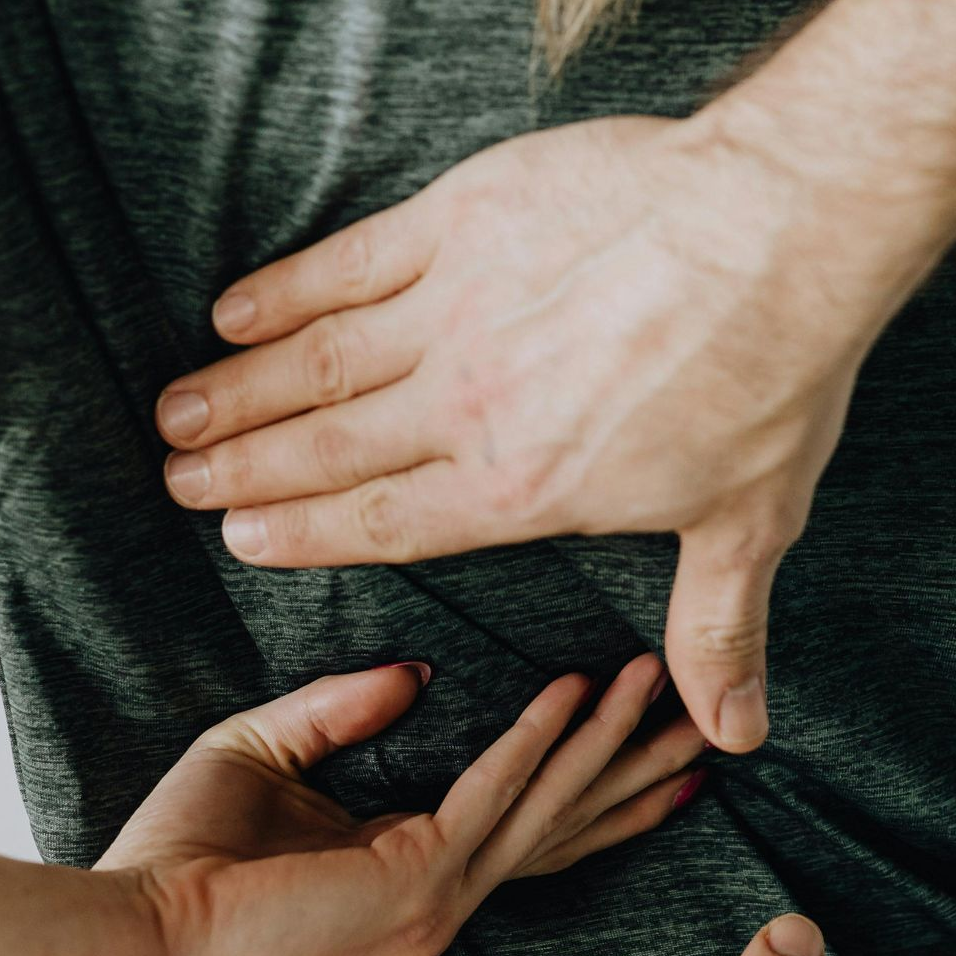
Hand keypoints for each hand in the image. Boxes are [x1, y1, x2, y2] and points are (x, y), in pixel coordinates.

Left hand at [99, 654, 703, 955]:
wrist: (133, 927)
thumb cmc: (181, 853)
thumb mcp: (267, 752)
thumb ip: (342, 711)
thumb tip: (418, 673)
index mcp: (415, 878)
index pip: (529, 827)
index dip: (596, 786)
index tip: (655, 746)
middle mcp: (444, 898)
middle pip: (566, 823)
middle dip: (637, 769)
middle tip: (708, 721)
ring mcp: (438, 899)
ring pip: (548, 805)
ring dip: (608, 740)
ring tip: (661, 683)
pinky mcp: (416, 882)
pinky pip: (494, 793)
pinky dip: (537, 739)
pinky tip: (576, 692)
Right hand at [156, 117, 893, 754]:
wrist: (779, 231)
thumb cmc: (769, 381)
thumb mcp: (746, 526)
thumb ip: (717, 634)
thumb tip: (738, 736)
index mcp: (519, 490)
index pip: (387, 523)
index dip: (306, 533)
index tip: (241, 540)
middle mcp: (467, 409)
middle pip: (329, 449)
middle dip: (246, 470)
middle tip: (177, 480)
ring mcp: (456, 310)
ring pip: (318, 363)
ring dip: (239, 391)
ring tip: (176, 413)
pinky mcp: (462, 219)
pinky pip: (348, 262)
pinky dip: (285, 289)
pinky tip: (235, 309)